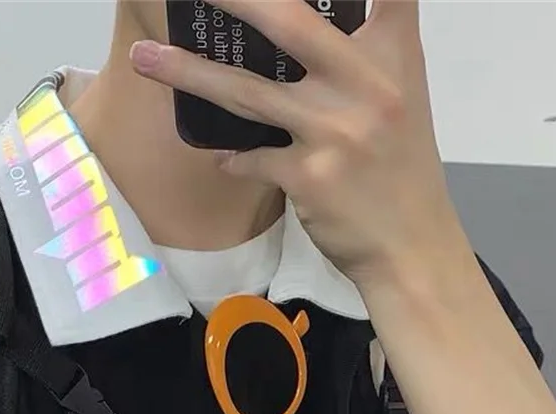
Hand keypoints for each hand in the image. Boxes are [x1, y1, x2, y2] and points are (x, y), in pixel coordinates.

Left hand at [130, 0, 470, 289]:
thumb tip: (299, 34)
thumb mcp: (400, 100)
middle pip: (289, 21)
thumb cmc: (401, 172)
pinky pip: (250, 159)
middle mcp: (366, 83)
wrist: (411, 247)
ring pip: (247, 92)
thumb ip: (362, 62)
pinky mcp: (309, 176)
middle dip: (234, 0)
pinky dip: (233, 159)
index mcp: (393, 55)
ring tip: (144, 58)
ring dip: (188, 74)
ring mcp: (334, 130)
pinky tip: (222, 158)